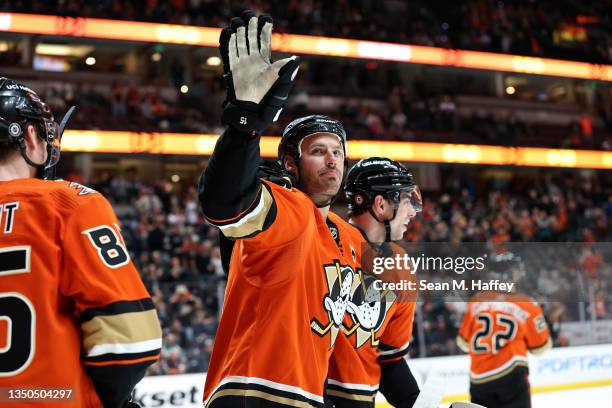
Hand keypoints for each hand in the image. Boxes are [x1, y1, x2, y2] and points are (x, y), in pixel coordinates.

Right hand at [219, 10, 299, 134]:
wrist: (251, 112)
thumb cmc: (267, 100)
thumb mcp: (279, 82)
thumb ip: (285, 69)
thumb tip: (296, 58)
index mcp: (265, 62)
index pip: (265, 41)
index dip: (265, 29)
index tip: (266, 18)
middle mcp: (253, 61)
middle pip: (251, 39)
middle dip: (250, 26)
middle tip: (249, 14)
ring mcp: (242, 65)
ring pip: (240, 43)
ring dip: (239, 32)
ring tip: (238, 20)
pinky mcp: (233, 70)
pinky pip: (230, 53)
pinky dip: (228, 42)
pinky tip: (228, 32)